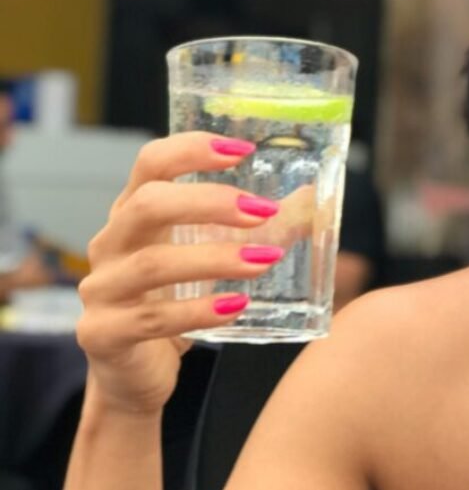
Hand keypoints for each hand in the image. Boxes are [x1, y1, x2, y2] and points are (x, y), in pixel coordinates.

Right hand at [76, 132, 282, 414]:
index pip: (151, 164)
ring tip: (263, 262)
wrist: (132, 375)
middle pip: (147, 205)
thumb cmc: (174, 303)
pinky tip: (235, 306)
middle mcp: (111, 244)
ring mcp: (102, 289)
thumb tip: (311, 201)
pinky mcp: (103, 334)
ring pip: (151, 265)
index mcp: (134, 214)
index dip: (192, 150)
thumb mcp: (212, 259)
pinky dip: (197, 312)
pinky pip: (151, 320)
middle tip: (261, 211)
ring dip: (214, 259)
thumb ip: (259, 231)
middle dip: (208, 203)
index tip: (242, 150)